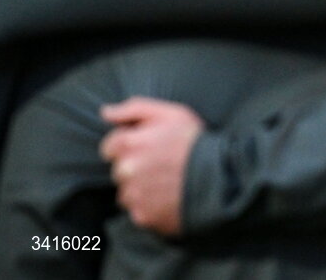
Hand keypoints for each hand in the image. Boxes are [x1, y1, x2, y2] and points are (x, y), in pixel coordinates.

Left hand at [99, 97, 204, 235]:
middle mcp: (126, 171)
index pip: (109, 147)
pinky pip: (138, 210)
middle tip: (162, 163)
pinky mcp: (143, 216)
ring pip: (127, 192)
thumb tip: (105, 112)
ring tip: (167, 181)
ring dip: (140, 188)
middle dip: (135, 166)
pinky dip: (150, 206)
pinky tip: (169, 196)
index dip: (130, 145)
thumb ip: (134, 109)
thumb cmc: (196, 141)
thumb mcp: (171, 113)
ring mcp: (134, 195)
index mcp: (130, 143)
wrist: (220, 176)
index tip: (150, 146)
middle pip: (118, 170)